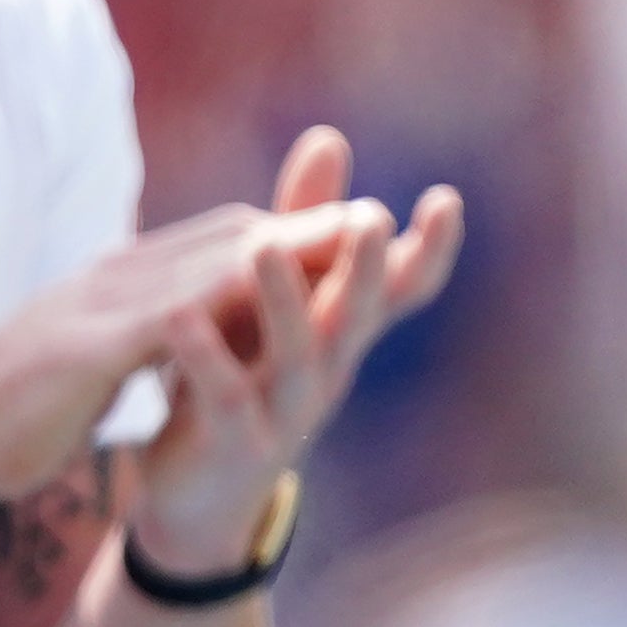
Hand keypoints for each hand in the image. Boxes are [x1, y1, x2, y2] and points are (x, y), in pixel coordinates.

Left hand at [131, 125, 460, 570]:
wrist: (192, 489)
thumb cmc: (237, 373)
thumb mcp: (267, 297)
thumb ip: (298, 225)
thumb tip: (328, 138)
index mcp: (336, 331)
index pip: (397, 288)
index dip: (428, 249)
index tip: (446, 198)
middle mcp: (326, 370)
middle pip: (359, 315)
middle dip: (367, 267)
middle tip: (373, 217)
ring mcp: (285, 412)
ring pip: (300, 356)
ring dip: (286, 302)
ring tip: (263, 249)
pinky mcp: (234, 444)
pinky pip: (225, 397)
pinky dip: (206, 358)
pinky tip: (181, 317)